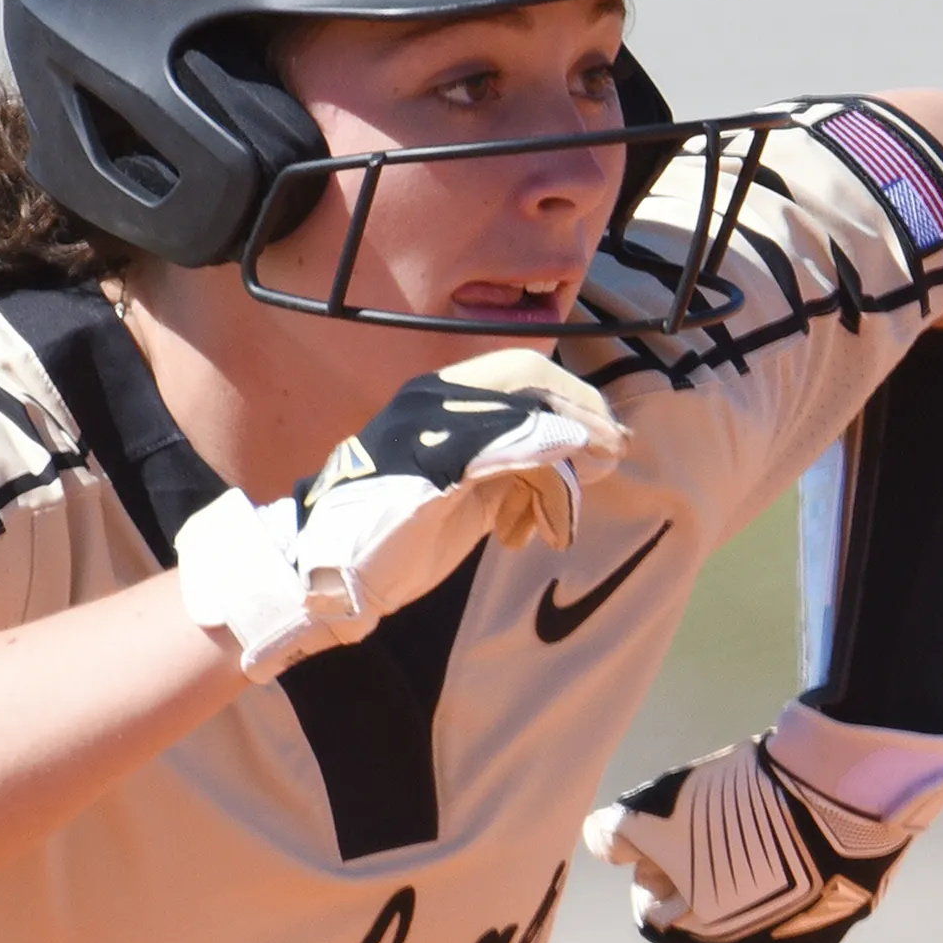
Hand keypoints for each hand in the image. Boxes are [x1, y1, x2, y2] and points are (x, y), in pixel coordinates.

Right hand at [179, 351, 626, 680]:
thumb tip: (575, 449)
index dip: (573, 395)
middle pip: (529, 379)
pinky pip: (503, 453)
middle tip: (612, 454)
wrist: (329, 575)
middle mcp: (433, 400)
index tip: (605, 435)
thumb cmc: (395, 535)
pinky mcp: (432, 466)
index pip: (521, 368)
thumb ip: (508, 462)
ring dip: (562, 467)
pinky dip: (540, 477)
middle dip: (581, 416)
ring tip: (562, 518)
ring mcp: (430, 429)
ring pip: (523, 419)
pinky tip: (541, 526)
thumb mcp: (464, 489)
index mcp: (437, 398)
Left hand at [582, 701, 942, 942]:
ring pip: (764, 909)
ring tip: (755, 824)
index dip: (650, 871)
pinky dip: (799, 870)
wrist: (840, 788)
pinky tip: (798, 827)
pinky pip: (811, 896)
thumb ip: (612, 834)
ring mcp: (812, 933)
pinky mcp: (852, 909)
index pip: (654, 917)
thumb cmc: (734, 803)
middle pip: (710, 918)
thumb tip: (600, 844)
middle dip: (698, 877)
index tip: (662, 837)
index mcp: (707, 935)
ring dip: (751, 877)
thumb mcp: (650, 808)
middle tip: (705, 827)